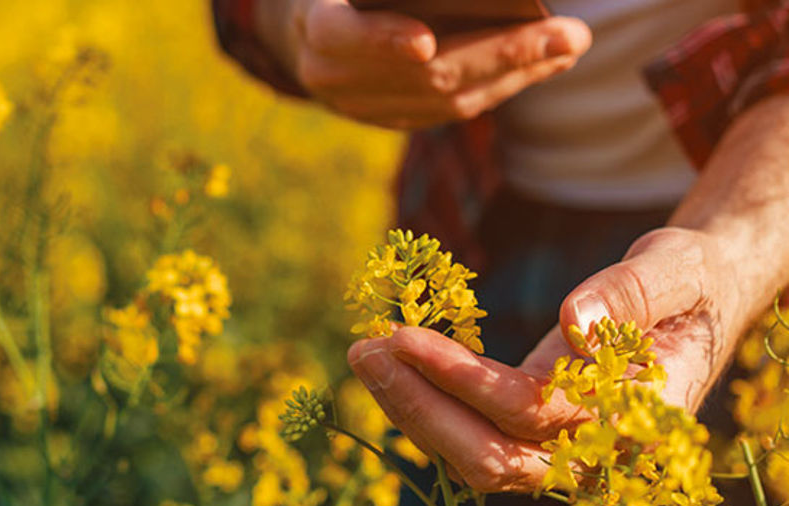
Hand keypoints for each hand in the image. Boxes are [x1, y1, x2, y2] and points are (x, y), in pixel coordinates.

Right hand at [256, 0, 590, 128]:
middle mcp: (333, 76)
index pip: (341, 36)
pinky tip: (539, 64)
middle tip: (568, 36)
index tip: (423, 43)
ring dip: (516, 74)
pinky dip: (499, 87)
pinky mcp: (389, 120)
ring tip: (567, 46)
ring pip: (446, 101)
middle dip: (502, 54)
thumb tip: (468, 9)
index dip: (382, 41)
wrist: (310, 27)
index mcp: (316, 26)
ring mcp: (362, 107)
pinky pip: (449, 111)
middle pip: (424, 75)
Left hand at [347, 227, 742, 491]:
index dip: (463, 379)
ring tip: (365, 353)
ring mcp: (562, 449)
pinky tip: (394, 365)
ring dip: (413, 408)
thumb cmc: (689, 281)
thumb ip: (634, 293)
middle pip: (492, 457)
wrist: (697, 305)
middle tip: (363, 351)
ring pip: (474, 456)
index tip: (404, 336)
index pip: (533, 413)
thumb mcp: (677, 266)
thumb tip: (577, 323)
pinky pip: (474, 436)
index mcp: (638, 418)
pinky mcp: (535, 432)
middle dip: (420, 408)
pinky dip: (428, 404)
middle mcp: (596, 451)